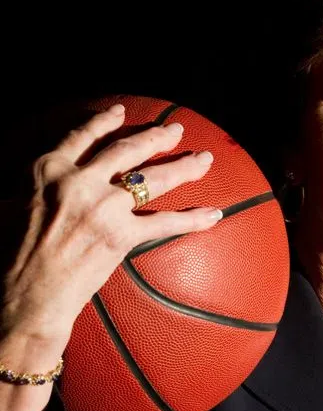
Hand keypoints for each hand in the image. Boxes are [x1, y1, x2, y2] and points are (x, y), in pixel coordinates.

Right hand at [1, 103, 221, 344]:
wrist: (21, 298)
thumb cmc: (9, 257)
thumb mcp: (11, 206)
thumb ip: (40, 187)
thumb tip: (51, 183)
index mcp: (48, 171)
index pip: (82, 137)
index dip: (104, 121)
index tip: (121, 111)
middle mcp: (79, 182)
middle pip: (128, 150)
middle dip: (158, 136)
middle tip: (177, 130)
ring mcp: (104, 207)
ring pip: (154, 178)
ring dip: (184, 167)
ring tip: (205, 159)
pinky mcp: (122, 236)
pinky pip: (165, 223)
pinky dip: (193, 220)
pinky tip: (213, 214)